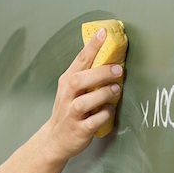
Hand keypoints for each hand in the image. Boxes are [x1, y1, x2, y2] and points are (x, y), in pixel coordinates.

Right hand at [42, 28, 123, 160]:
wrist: (55, 140)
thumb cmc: (68, 111)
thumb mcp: (71, 90)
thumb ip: (86, 75)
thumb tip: (111, 58)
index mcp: (67, 82)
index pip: (79, 60)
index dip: (92, 46)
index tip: (104, 33)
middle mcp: (67, 96)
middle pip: (80, 79)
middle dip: (100, 73)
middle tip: (118, 69)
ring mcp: (72, 114)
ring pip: (85, 101)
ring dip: (102, 94)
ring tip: (116, 90)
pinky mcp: (79, 130)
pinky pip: (93, 121)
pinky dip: (104, 115)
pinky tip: (109, 110)